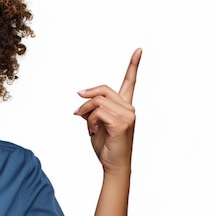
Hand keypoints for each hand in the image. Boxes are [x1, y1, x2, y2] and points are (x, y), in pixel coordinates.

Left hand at [74, 48, 141, 173]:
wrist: (114, 165)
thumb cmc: (106, 146)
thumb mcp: (95, 124)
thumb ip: (92, 110)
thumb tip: (83, 100)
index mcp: (124, 106)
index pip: (129, 82)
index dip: (133, 66)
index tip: (138, 50)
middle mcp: (129, 108)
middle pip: (103, 90)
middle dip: (86, 99)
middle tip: (77, 112)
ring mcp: (127, 114)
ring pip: (98, 101)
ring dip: (85, 112)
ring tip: (88, 126)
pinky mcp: (122, 122)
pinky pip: (98, 112)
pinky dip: (90, 121)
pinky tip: (93, 131)